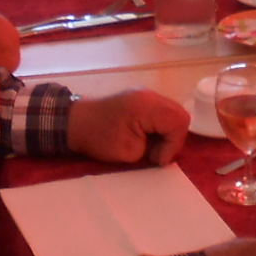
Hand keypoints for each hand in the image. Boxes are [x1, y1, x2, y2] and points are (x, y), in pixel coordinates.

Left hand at [66, 90, 189, 165]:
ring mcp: (146, 96)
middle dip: (172, 139)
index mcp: (148, 105)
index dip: (173, 144)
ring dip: (165, 134)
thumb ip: (152, 150)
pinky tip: (145, 138)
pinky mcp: (140, 100)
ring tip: (149, 147)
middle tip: (154, 154)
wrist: (75, 122)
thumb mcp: (129, 151)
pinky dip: (158, 128)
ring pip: (172, 114)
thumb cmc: (99, 137)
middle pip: (180, 115)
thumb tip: (162, 151)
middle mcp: (151, 96)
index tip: (155, 159)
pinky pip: (161, 113)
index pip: (180, 122)